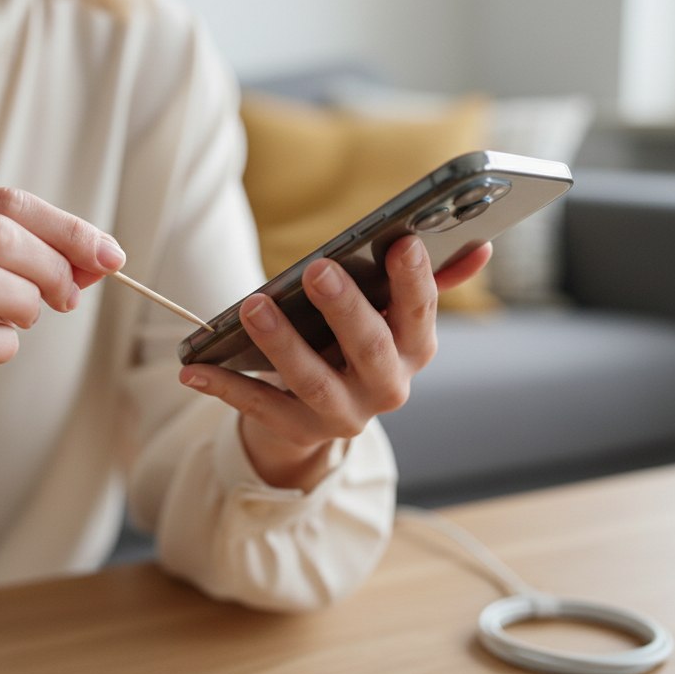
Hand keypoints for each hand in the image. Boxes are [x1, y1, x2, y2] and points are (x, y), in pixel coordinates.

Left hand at [178, 236, 491, 490]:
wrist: (322, 415)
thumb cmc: (356, 343)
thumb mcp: (393, 316)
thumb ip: (432, 280)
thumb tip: (480, 242)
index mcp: (414, 349)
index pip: (420, 313)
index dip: (414, 281)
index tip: (402, 242)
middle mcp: (386, 387)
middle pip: (368, 348)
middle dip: (345, 308)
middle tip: (317, 269)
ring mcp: (343, 415)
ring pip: (312, 382)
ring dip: (282, 344)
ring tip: (251, 306)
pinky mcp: (298, 431)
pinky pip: (259, 407)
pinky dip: (225, 387)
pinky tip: (194, 366)